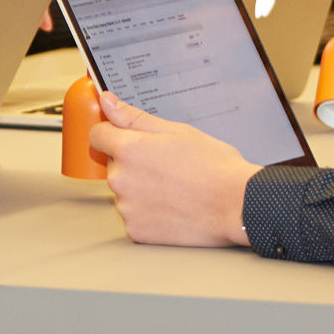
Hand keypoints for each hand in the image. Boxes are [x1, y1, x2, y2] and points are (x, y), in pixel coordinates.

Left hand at [85, 91, 255, 247]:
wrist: (236, 206)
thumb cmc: (214, 168)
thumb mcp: (177, 131)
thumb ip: (135, 117)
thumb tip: (108, 102)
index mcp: (129, 150)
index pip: (98, 135)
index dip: (113, 134)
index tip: (127, 138)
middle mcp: (121, 180)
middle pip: (114, 165)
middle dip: (133, 163)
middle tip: (167, 166)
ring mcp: (127, 208)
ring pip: (125, 192)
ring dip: (141, 189)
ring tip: (175, 189)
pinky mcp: (136, 231)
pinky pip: (134, 217)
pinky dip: (148, 213)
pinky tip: (173, 207)